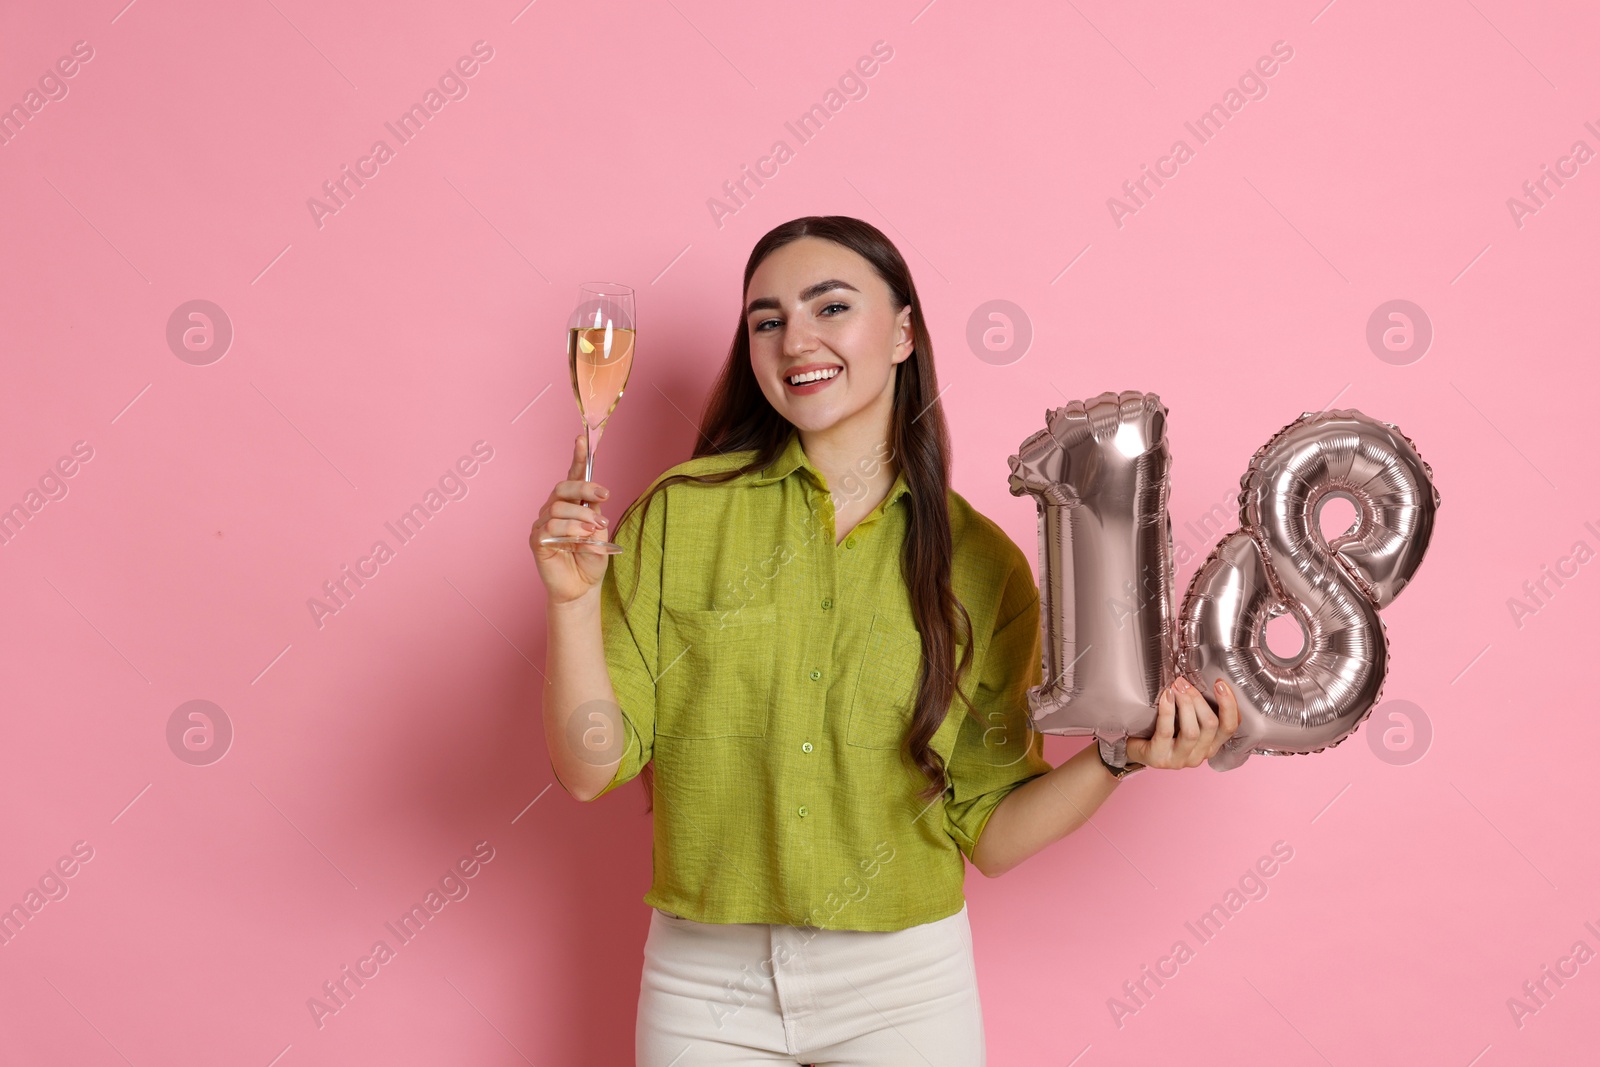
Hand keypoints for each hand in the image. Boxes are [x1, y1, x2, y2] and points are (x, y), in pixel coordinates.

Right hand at [530, 433, 612, 605]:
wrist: (582, 587)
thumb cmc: (591, 559)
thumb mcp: (600, 533)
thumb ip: (595, 514)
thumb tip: (594, 501)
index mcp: (572, 504)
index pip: (573, 476)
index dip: (577, 458)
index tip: (582, 439)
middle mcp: (554, 509)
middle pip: (563, 487)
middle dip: (584, 488)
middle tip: (603, 496)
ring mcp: (544, 523)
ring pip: (559, 507)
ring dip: (581, 516)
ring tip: (594, 530)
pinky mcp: (537, 540)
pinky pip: (551, 527)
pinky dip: (570, 530)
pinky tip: (581, 539)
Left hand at [1124, 677, 1240, 768]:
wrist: (1132, 747)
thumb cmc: (1161, 730)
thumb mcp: (1185, 720)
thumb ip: (1197, 708)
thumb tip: (1198, 681)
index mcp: (1211, 745)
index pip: (1230, 727)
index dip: (1229, 704)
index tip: (1220, 683)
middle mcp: (1200, 755)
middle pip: (1211, 725)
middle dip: (1199, 699)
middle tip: (1184, 682)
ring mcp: (1180, 760)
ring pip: (1192, 731)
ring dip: (1185, 704)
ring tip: (1176, 687)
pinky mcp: (1159, 758)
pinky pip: (1167, 732)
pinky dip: (1167, 711)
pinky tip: (1166, 696)